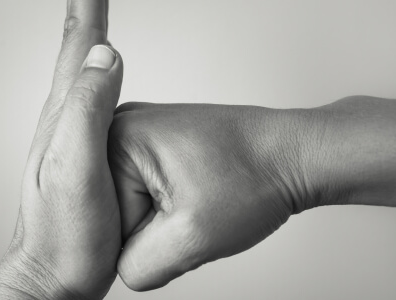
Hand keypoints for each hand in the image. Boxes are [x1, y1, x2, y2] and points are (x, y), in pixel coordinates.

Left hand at [0, 1, 124, 298]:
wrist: (56, 277)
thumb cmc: (66, 234)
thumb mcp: (74, 168)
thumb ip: (87, 111)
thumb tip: (104, 55)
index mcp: (66, 116)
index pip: (77, 48)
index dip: (87, 9)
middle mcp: (68, 120)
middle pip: (78, 53)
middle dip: (86, 14)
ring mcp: (79, 139)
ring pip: (87, 77)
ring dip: (88, 39)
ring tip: (91, 13)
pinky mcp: (94, 157)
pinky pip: (100, 106)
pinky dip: (100, 79)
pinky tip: (104, 79)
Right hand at [109, 103, 321, 290]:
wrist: (295, 154)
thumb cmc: (255, 178)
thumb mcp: (190, 238)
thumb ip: (136, 267)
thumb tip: (116, 268)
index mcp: (114, 139)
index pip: (100, 224)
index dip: (143, 239)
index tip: (179, 222)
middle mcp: (118, 127)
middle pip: (111, 212)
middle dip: (151, 228)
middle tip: (191, 212)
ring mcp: (138, 133)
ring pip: (129, 206)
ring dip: (161, 219)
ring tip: (197, 199)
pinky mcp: (154, 144)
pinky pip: (144, 193)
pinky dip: (169, 205)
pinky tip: (195, 194)